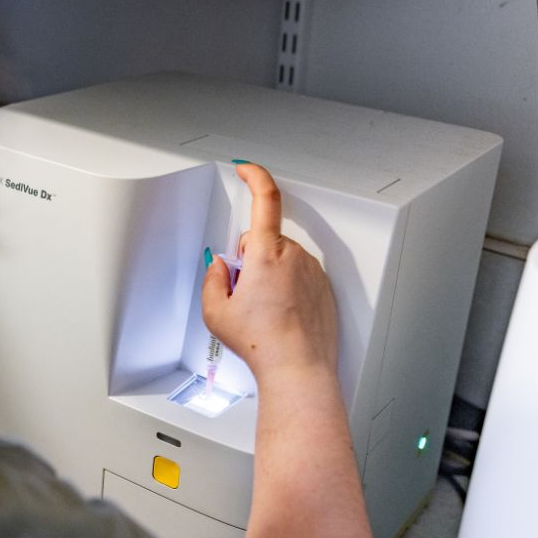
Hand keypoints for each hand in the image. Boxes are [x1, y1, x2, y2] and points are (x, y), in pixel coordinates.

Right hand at [201, 163, 337, 387]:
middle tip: (243, 291)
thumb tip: (220, 267)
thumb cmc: (263, 343)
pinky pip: (299, 276)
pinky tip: (280, 315)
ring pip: (282, 260)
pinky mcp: (324, 288)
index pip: (265, 198)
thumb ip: (213, 278)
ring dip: (269, 275)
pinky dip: (287, 289)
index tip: (245, 168)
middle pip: (264, 240)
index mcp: (267, 254)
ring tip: (264, 309)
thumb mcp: (216, 311)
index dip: (254, 176)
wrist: (298, 369)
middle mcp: (294, 256)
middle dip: (250, 258)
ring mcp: (312, 271)